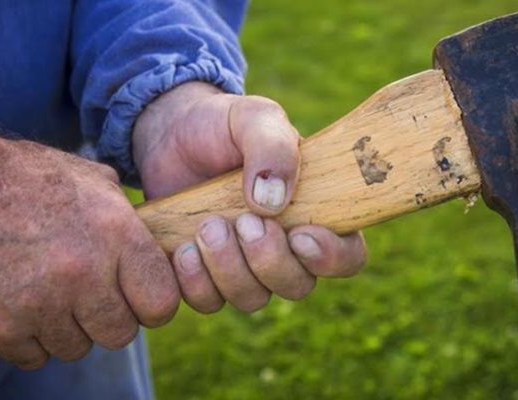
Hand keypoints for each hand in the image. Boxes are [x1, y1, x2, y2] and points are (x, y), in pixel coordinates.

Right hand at [0, 107, 179, 368]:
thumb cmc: (31, 179)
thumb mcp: (95, 182)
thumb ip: (131, 222)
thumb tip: (158, 251)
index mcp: (116, 234)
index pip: (161, 304)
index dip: (152, 303)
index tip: (139, 297)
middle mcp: (83, 272)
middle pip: (121, 334)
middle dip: (110, 318)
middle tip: (91, 296)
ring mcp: (41, 303)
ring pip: (77, 348)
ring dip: (68, 328)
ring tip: (52, 294)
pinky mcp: (1, 324)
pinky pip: (34, 356)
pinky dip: (30, 339)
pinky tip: (24, 305)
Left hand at [133, 82, 366, 312]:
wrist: (170, 134)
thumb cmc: (224, 125)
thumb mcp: (254, 118)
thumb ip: (273, 146)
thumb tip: (273, 201)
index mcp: (314, 212)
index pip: (347, 255)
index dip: (331, 258)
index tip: (301, 234)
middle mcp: (285, 247)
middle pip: (298, 286)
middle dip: (269, 260)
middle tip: (243, 221)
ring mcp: (245, 266)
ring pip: (252, 299)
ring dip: (229, 269)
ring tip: (207, 226)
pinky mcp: (205, 275)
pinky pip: (208, 302)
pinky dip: (195, 281)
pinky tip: (183, 248)